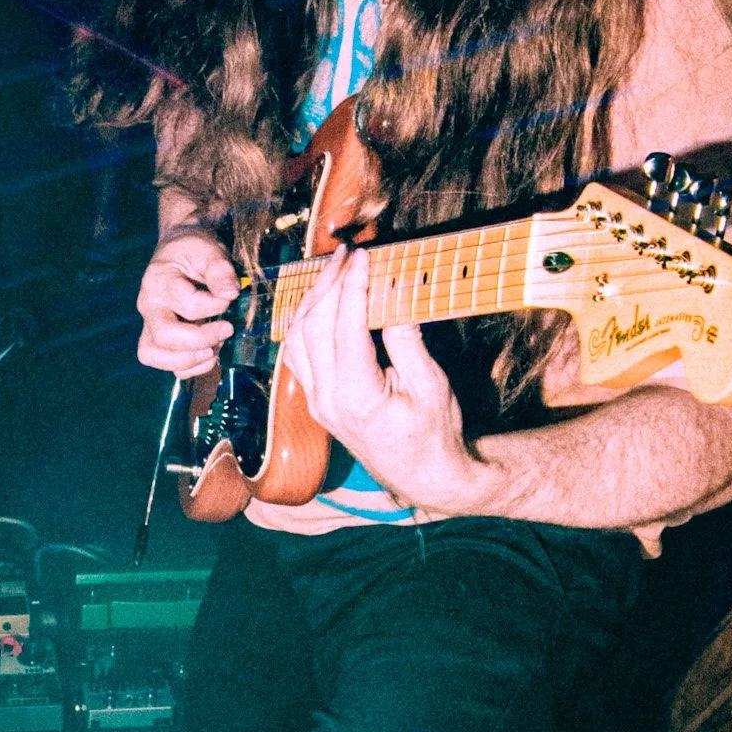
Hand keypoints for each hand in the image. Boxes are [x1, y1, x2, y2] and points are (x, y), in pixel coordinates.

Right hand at [136, 230, 239, 378]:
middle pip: (164, 337)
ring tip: (216, 347)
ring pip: (155, 355)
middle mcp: (148, 306)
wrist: (179, 251)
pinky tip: (210, 353)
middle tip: (227, 329)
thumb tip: (230, 293)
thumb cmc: (193, 251)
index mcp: (157, 282)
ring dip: (191, 359)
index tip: (231, 296)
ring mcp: (150, 325)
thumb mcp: (207, 249)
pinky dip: (191, 367)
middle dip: (200, 340)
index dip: (214, 305)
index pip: (186, 304)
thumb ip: (219, 269)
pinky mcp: (159, 339)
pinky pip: (167, 365)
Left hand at [281, 245, 493, 515]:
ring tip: (333, 271)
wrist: (424, 476)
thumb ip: (406, 338)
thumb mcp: (430, 385)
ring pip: (297, 338)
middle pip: (313, 327)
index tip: (363, 257)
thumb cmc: (434, 434)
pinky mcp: (317, 401)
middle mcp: (327, 399)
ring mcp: (317, 402)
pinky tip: (321, 303)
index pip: (345, 327)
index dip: (352, 286)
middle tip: (347, 256)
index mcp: (357, 397)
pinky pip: (297, 354)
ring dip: (312, 300)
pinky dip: (305, 322)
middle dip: (328, 285)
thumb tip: (394, 290)